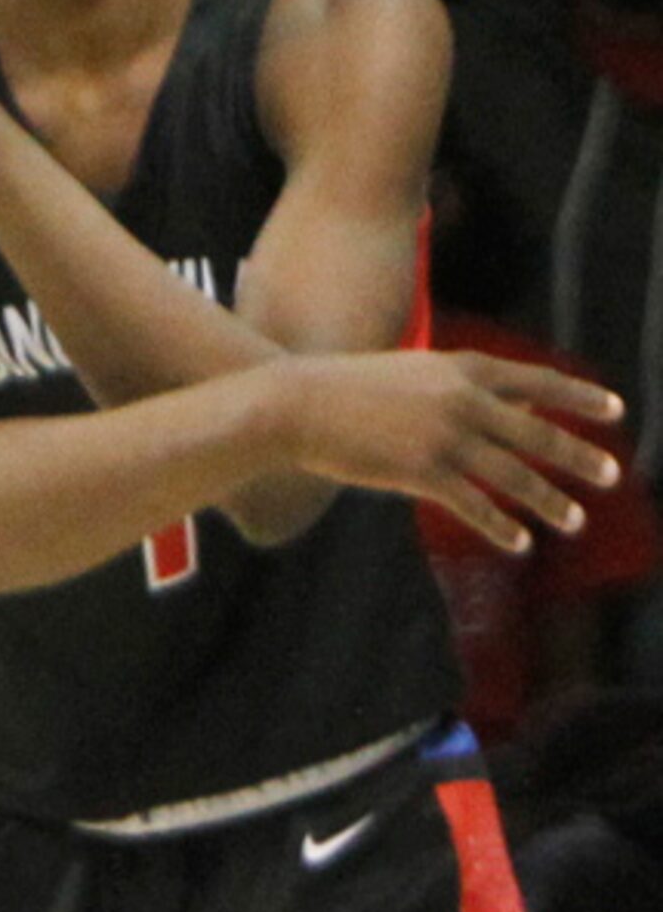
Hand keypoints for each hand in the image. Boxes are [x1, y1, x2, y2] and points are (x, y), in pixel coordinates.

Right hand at [272, 350, 624, 554]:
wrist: (296, 403)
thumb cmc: (351, 387)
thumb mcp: (414, 374)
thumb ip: (464, 387)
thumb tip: (519, 407)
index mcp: (460, 369)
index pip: (537, 381)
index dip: (580, 396)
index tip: (615, 410)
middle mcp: (462, 401)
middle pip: (538, 434)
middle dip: (579, 457)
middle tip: (611, 475)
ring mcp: (445, 437)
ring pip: (515, 476)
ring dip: (549, 501)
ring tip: (574, 520)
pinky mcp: (423, 472)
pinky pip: (476, 506)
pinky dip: (502, 526)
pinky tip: (520, 541)